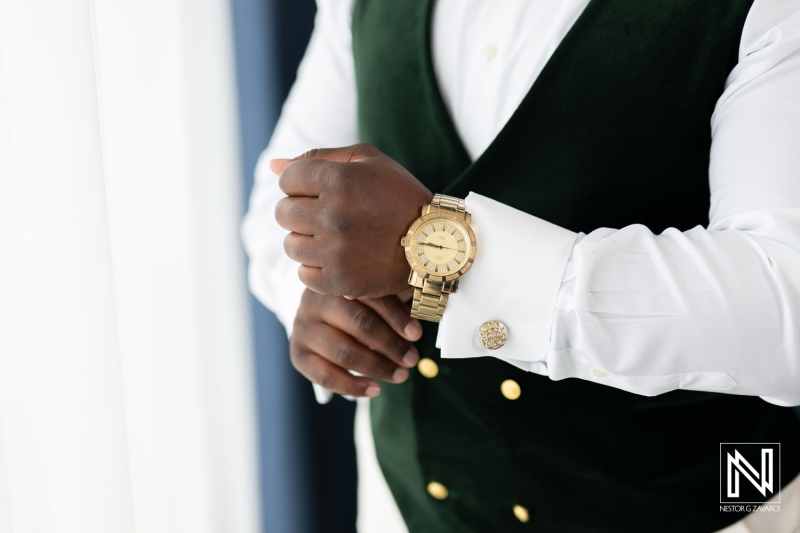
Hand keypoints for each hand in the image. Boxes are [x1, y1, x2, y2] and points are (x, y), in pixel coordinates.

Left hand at [272, 144, 432, 297]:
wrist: (436, 243)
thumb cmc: (400, 196)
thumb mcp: (369, 163)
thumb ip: (318, 158)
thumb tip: (272, 166)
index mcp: (338, 181)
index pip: (287, 180)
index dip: (302, 184)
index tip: (322, 192)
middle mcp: (333, 215)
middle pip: (283, 213)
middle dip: (300, 211)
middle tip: (328, 216)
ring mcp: (335, 251)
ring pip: (290, 245)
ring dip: (307, 241)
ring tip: (334, 239)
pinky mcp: (339, 281)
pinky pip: (303, 275)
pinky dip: (316, 269)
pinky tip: (338, 260)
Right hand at [290, 288, 422, 396]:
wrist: (314, 313)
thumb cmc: (353, 302)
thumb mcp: (371, 292)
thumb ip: (395, 295)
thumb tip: (431, 300)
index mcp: (338, 282)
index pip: (372, 298)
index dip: (397, 316)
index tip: (417, 334)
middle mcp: (315, 302)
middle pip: (359, 324)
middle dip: (391, 345)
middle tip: (412, 359)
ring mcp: (303, 328)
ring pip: (344, 352)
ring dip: (378, 367)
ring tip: (402, 375)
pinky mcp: (298, 354)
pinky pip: (326, 377)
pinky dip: (352, 387)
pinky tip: (375, 390)